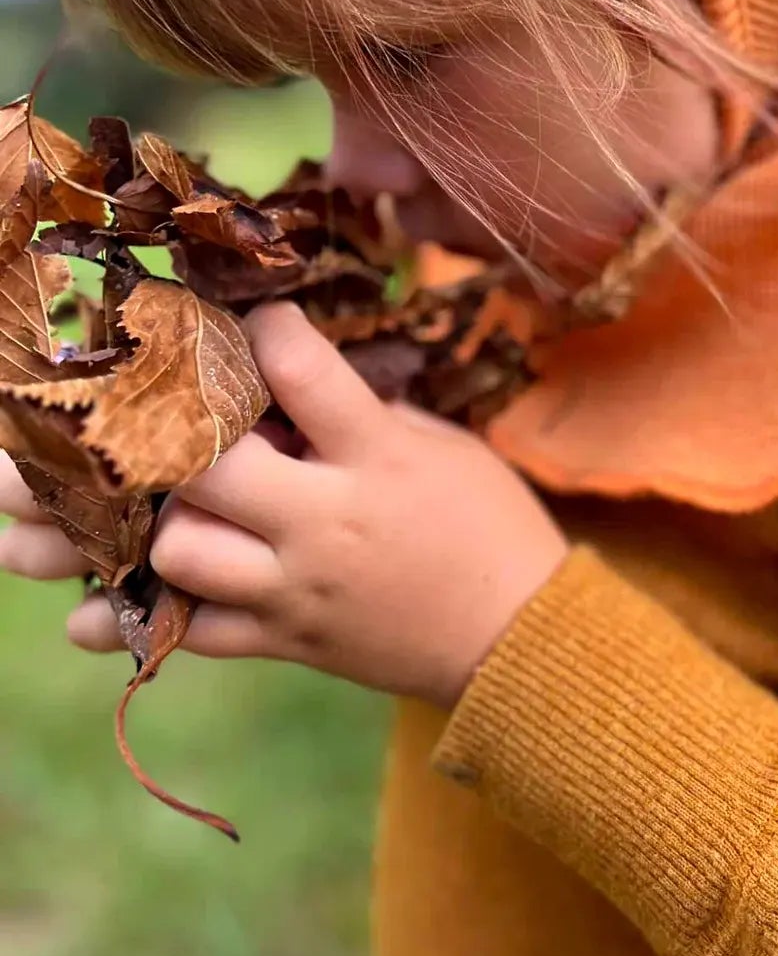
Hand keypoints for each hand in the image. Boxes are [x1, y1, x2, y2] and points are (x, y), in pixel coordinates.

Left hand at [7, 305, 568, 708]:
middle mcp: (326, 519)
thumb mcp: (435, 444)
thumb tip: (269, 376)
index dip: (261, 328)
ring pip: (179, 552)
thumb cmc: (484, 519)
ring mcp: (297, 586)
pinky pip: (186, 634)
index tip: (243, 315)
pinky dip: (129, 623)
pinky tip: (84, 611)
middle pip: (207, 467)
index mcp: (376, 455)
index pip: (301, 369)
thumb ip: (354, 412)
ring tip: (120, 497)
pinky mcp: (284, 640)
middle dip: (164, 431)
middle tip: (140, 410)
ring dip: (145, 520)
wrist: (515, 634)